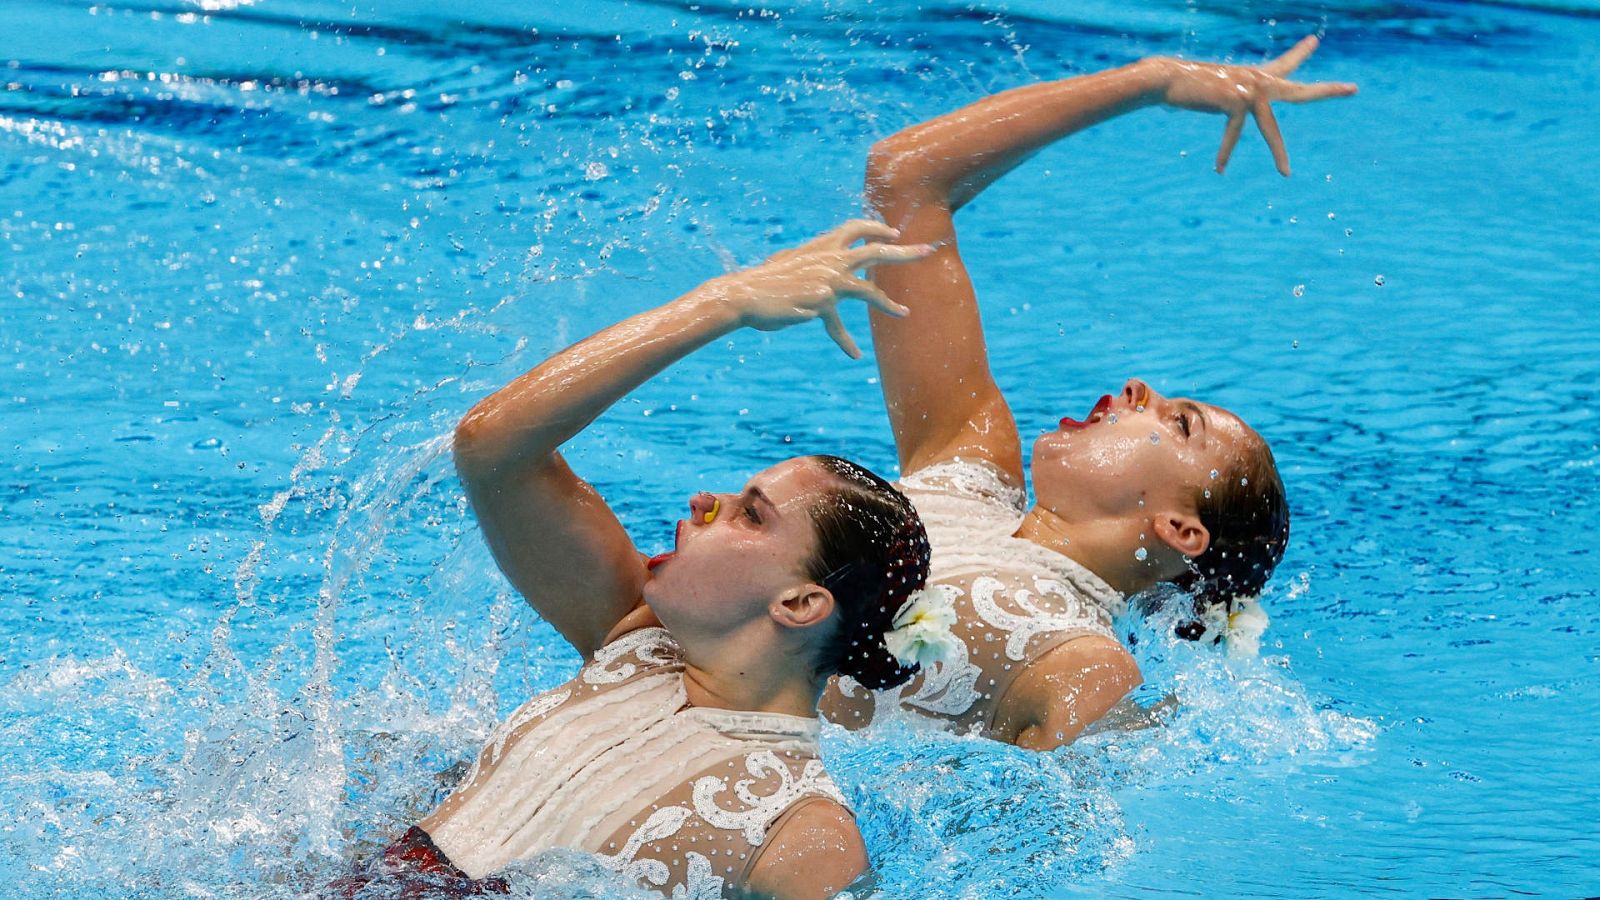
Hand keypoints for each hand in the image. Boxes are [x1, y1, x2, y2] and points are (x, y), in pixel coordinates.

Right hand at [714, 219, 933, 357]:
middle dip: (904, 251)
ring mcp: (827, 282)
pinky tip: (854, 355)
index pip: (855, 229)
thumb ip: (807, 261)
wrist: (745, 294)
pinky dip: (844, 341)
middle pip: (876, 252)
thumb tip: (818, 267)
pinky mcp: (821, 304)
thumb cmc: (762, 281)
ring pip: (868, 290)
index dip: (876, 228)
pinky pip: (837, 327)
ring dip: (888, 303)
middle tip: (928, 251)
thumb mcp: (787, 263)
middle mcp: (829, 260)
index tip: (892, 232)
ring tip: (906, 313)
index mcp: (821, 246)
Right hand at [1153, 35, 1356, 175]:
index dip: (1300, 53)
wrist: (1165, 79)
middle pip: (1299, 90)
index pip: (1283, 64)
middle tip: (1354, 88)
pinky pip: (1232, 135)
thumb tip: (1225, 101)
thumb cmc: (1181, 84)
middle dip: (1327, 91)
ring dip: (1277, 154)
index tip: (1315, 41)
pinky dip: (1224, 153)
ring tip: (1287, 174)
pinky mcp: (1236, 102)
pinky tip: (1220, 169)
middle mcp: (1257, 80)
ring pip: (1270, 128)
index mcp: (1253, 75)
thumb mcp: (1209, 88)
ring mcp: (1249, 90)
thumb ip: (1224, 96)